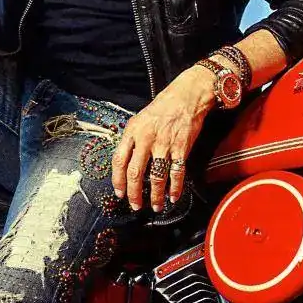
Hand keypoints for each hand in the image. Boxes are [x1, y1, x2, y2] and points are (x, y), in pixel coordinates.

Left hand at [111, 66, 215, 210]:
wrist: (185, 96)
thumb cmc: (162, 108)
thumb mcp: (140, 119)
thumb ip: (132, 140)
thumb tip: (126, 163)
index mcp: (132, 131)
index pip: (119, 160)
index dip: (117, 180)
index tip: (119, 192)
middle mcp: (146, 138)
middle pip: (135, 172)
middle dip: (134, 193)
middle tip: (135, 205)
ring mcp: (164, 144)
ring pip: (156, 176)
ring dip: (155, 195)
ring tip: (155, 205)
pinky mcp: (181, 148)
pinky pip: (176, 173)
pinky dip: (175, 188)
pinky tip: (173, 196)